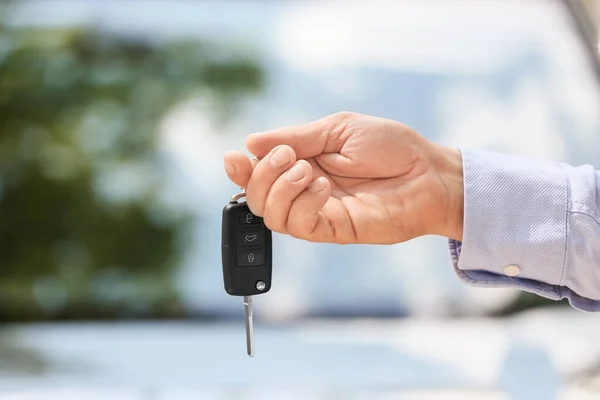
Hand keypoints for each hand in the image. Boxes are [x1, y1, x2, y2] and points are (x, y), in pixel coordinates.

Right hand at [224, 112, 463, 243]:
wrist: (430, 172)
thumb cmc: (392, 146)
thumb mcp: (340, 129)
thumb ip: (297, 137)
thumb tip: (251, 143)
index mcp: (304, 163)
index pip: (261, 174)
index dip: (242, 169)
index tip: (234, 157)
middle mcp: (306, 190)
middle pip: (259, 198)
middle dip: (262, 176)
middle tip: (289, 156)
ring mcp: (319, 212)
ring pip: (272, 216)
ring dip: (280, 190)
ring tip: (308, 170)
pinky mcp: (336, 230)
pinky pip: (300, 227)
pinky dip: (301, 204)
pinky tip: (321, 187)